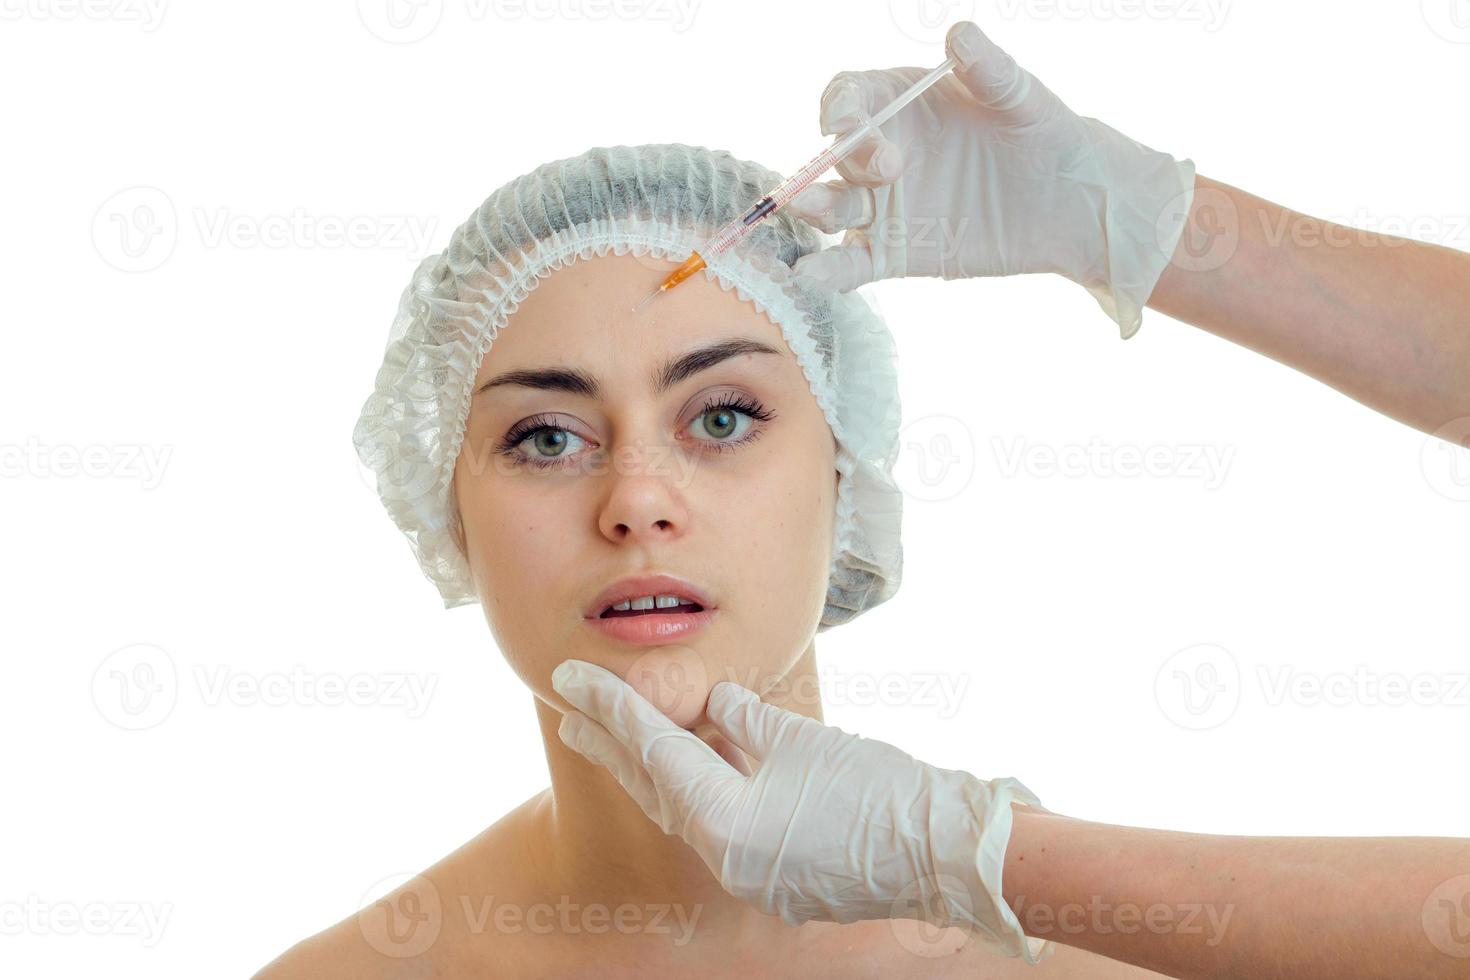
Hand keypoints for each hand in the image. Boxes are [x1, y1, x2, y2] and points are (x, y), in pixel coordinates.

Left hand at [550, 658, 1053, 962]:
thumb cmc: (882, 792)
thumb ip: (746, 722)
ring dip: (649, 769)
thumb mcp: (805, 743)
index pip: (656, 752)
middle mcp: (727, 858)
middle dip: (612, 745)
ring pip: (685, 810)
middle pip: (655, 790)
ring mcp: (751, 875)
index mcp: (728, 823)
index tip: (572, 678)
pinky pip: (720, 825)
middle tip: (569, 708)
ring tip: (608, 735)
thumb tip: (714, 703)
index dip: (612, 709)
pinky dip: (699, 788)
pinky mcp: (775, 878)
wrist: (948, 855)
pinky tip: (687, 764)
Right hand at [786, 19, 1195, 337]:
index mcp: (901, 103)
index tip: (843, 119)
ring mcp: (884, 205)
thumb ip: (989, 69)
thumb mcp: (1023, 99)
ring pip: (834, 205)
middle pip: (838, 152)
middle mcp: (883, 151)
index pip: (851, 97)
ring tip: (810, 208)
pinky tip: (812, 277)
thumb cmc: (1045, 136)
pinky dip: (830, 270)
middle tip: (890, 167)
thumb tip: (959, 34)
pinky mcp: (894, 252)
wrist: (1070, 203)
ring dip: (817, 206)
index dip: (839, 106)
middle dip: (850, 158)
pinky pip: (853, 261)